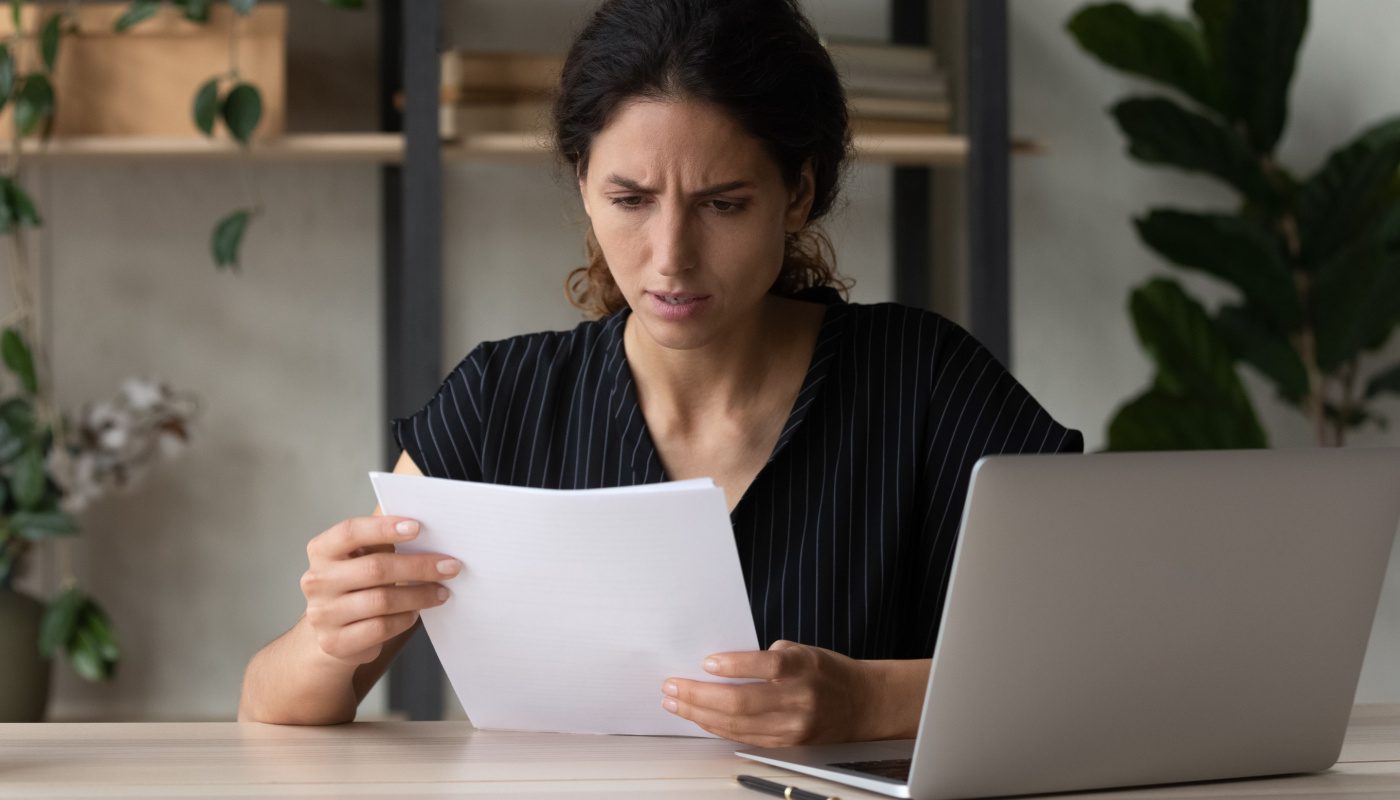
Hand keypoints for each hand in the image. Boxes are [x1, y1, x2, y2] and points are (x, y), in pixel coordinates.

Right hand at [300, 516, 461, 665]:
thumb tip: (422, 520)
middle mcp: (317, 581)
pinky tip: (416, 612)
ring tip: (440, 592)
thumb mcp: (361, 558)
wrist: (333, 634)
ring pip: (381, 601)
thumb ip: (382, 540)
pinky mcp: (335, 642)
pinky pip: (380, 628)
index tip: (418, 527)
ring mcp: (323, 614)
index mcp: (322, 551)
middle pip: (374, 568)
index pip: (349, 532)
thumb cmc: (356, 586)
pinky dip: (405, 619)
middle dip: (418, 566)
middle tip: (450, 566)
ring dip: (419, 595)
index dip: (383, 527)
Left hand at [660, 640, 871, 746]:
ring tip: (674, 702)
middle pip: (742, 702)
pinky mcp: (787, 744)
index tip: (706, 662)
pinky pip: (744, 737)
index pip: (765, 666)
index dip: (734, 665)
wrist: (861, 704)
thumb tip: (720, 665)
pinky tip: (698, 717)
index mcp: (803, 668)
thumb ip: (767, 657)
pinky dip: (716, 727)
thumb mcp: (802, 651)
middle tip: (671, 685)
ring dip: (699, 714)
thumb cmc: (825, 671)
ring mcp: (793, 727)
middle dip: (699, 695)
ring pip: (737, 725)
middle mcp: (799, 700)